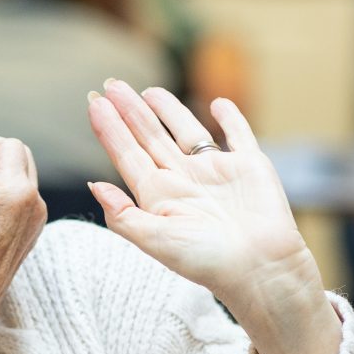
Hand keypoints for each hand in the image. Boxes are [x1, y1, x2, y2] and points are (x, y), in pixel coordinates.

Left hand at [86, 80, 339, 353]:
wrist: (260, 268)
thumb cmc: (206, 260)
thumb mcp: (155, 240)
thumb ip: (122, 215)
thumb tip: (92, 184)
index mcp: (159, 197)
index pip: (128, 155)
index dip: (110, 130)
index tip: (93, 103)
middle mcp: (184, 181)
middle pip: (150, 138)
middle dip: (130, 112)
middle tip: (111, 85)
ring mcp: (216, 173)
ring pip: (187, 133)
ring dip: (169, 111)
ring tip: (149, 92)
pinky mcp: (250, 166)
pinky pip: (238, 136)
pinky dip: (230, 119)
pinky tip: (218, 104)